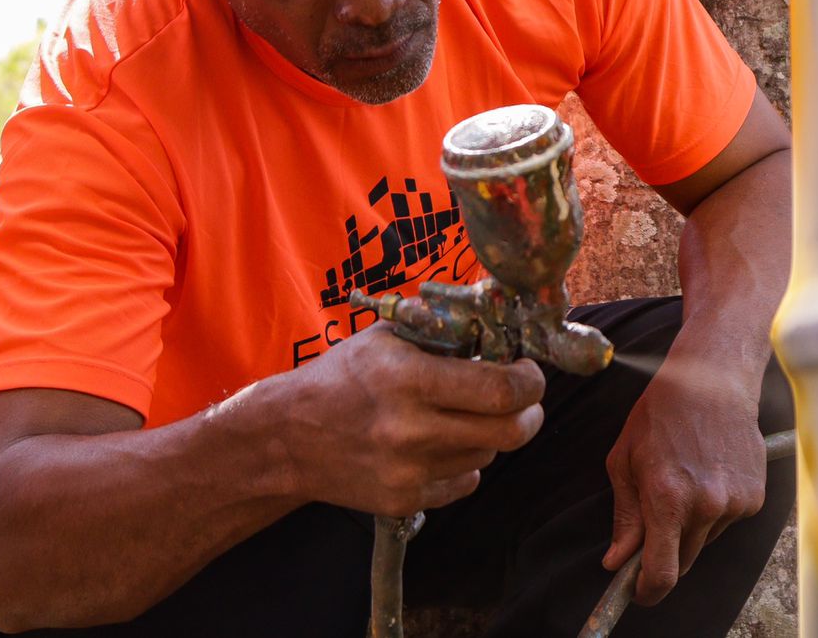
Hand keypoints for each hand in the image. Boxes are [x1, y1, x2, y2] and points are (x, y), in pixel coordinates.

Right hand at [285, 324, 545, 516]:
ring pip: (488, 455)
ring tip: (463, 414)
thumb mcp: (387, 336)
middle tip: (524, 398)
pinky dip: (465, 462)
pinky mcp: (404, 501)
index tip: (528, 370)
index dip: (529, 380)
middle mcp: (412, 430)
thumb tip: (499, 317)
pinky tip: (441, 442)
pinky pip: (465, 482)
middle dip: (529, 412)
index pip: (500, 389)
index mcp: (409, 380)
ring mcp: (408, 471)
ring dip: (489, 432)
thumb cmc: (341, 376)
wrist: (288, 436)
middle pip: (510, 432)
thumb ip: (443, 328)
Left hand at [602, 350, 767, 604]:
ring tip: (683, 479)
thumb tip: (616, 561)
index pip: (661, 573)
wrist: (711, 381)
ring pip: (705, 540)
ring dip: (691, 527)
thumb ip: (624, 517)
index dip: (646, 590)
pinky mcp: (753, 498)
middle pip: (684, 562)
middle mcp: (704, 505)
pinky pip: (726, 521)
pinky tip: (707, 474)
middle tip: (654, 524)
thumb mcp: (624, 461)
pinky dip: (714, 510)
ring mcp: (733, 502)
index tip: (637, 592)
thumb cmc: (660, 415)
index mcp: (667, 498)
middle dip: (665, 554)